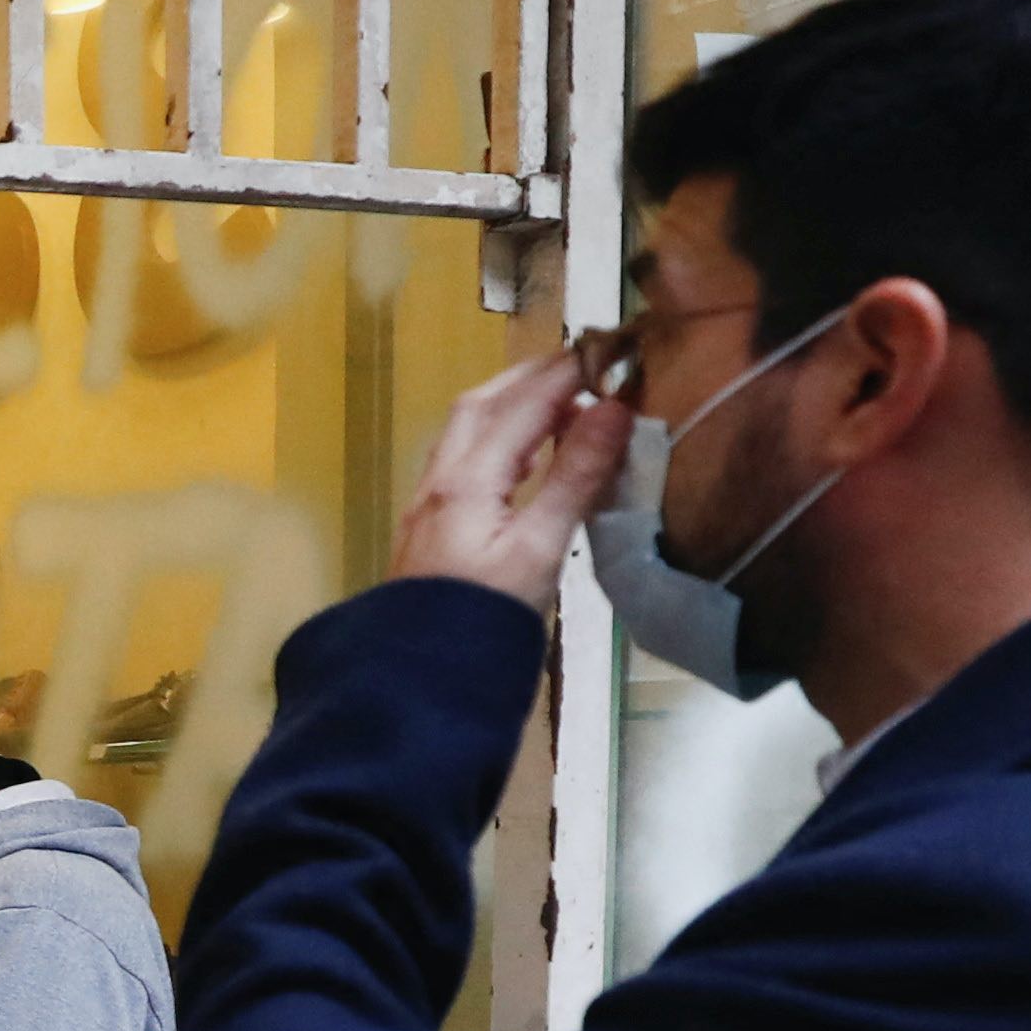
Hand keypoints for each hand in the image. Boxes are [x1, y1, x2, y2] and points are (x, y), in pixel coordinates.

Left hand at [388, 343, 627, 605]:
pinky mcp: (428, 526)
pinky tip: (525, 460)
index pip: (524, 403)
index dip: (569, 372)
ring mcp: (428, 502)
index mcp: (468, 478)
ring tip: (565, 409)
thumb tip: (615, 409)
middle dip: (535, 379)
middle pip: (484, 404)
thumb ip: (576, 478)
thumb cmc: (483, 619)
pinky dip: (499, 440)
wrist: (416, 679)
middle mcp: (440, 479)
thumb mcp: (541, 549)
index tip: (613, 351)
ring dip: (514, 407)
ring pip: (468, 430)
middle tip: (587, 371)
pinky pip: (463, 459)